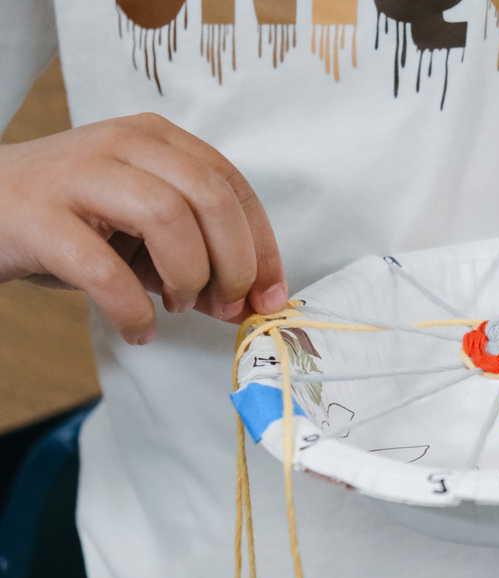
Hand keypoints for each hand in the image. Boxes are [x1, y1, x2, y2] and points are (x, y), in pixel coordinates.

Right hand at [0, 113, 287, 343]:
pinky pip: (104, 270)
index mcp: (158, 141)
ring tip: (178, 306)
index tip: (272, 296)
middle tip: (225, 304)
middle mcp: (124, 145)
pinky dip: (133, 310)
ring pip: (166, 218)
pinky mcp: (40, 217)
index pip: (234, 187)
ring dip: (188, 276)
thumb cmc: (73, 220)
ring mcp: (79, 175)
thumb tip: (251, 305)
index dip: (264, 248)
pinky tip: (139, 329)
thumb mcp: (145, 231)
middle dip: (234, 264)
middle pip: (210, 198)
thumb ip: (199, 258)